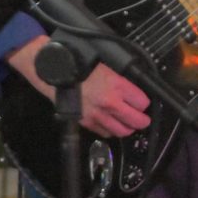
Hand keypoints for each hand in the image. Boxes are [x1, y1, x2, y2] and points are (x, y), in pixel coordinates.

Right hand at [8, 35, 149, 137]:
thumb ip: (118, 80)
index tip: (141, 101)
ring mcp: (98, 115)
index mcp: (116, 85)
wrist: (54, 72)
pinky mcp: (87, 122)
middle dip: (142, 120)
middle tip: (142, 117)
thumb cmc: (77, 64)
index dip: (143, 102)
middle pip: (137, 120)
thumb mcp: (104, 65)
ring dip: (127, 128)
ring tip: (127, 123)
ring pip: (123, 131)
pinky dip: (110, 130)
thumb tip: (131, 89)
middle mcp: (110, 103)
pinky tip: (109, 123)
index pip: (142, 102)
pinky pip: (105, 133)